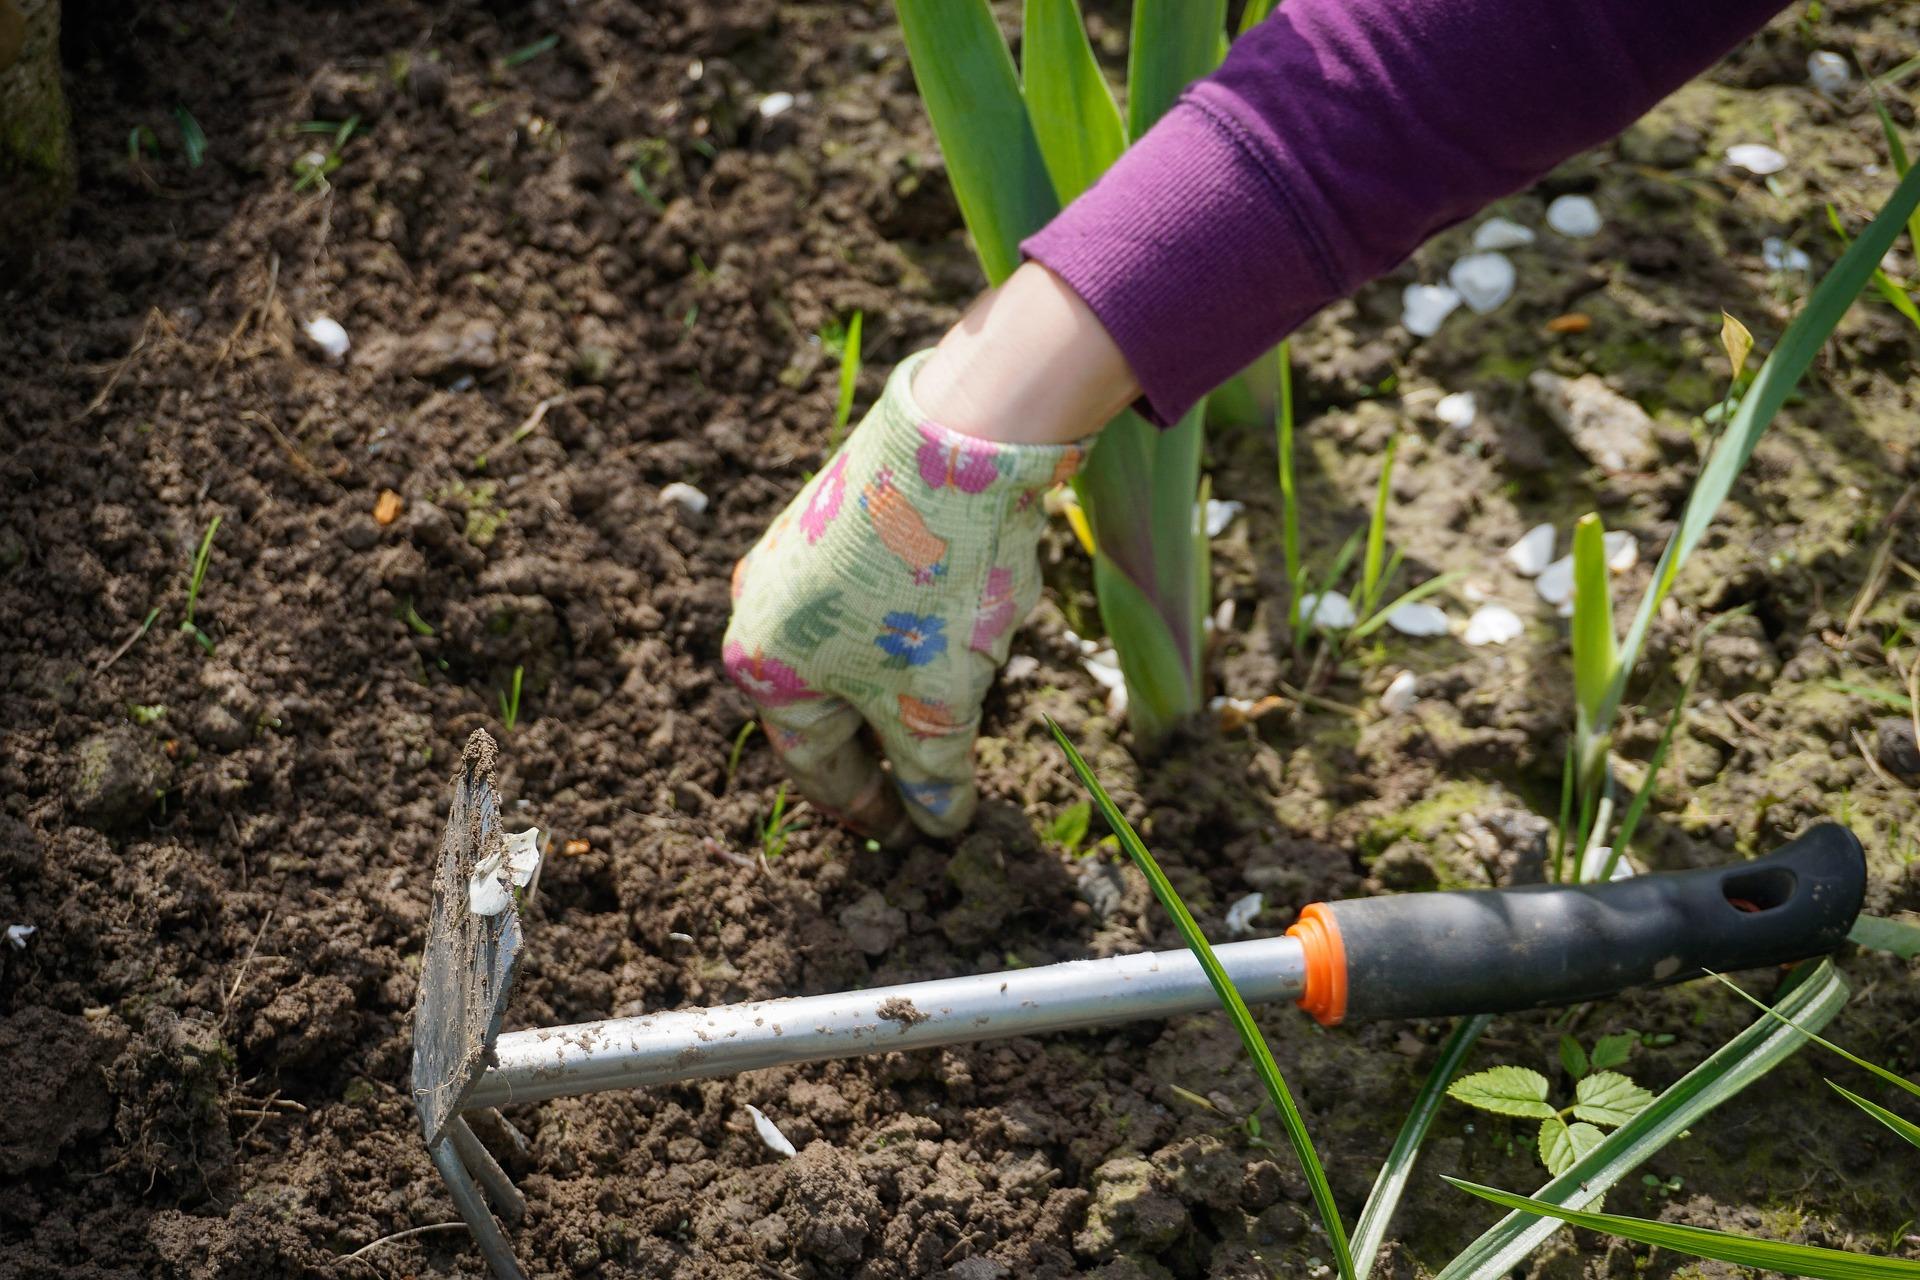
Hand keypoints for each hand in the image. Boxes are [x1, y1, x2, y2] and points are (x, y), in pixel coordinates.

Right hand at [723, 349, 1087, 839]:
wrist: (961, 441)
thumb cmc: (931, 589)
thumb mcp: (938, 706)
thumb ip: (934, 777)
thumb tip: (939, 824)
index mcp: (764, 668)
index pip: (816, 766)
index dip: (868, 809)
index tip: (908, 837)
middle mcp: (761, 609)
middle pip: (828, 707)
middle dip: (882, 748)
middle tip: (928, 787)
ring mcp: (796, 555)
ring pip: (851, 652)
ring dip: (899, 689)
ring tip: (954, 710)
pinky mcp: (839, 515)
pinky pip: (869, 601)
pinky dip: (908, 634)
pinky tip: (957, 634)